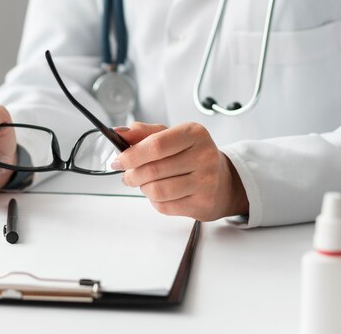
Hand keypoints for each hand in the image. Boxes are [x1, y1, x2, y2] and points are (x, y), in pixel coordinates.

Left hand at [112, 122, 247, 220]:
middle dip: (132, 174)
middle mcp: (204, 156)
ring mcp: (206, 182)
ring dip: (143, 188)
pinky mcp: (203, 204)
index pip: (156, 145)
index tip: (118, 160)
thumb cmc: (191, 155)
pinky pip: (164, 206)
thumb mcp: (170, 136)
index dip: (131, 155)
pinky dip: (155, 201)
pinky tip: (161, 194)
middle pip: (153, 169)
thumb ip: (143, 133)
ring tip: (145, 183)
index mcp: (194, 133)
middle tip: (128, 175)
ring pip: (156, 190)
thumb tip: (118, 132)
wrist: (222, 181)